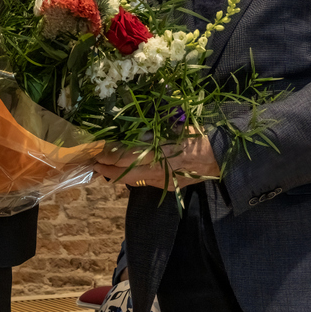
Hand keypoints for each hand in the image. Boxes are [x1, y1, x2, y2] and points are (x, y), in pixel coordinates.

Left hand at [93, 130, 220, 190]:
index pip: (126, 155)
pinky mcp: (165, 185)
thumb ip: (154, 129)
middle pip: (123, 171)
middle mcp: (157, 168)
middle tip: (91, 161)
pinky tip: (121, 173)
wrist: (218, 157)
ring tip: (101, 167)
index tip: (96, 148)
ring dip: (113, 174)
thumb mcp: (176, 126)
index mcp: (160, 151)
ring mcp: (161, 179)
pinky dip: (129, 177)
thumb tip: (133, 128)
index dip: (109, 153)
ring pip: (130, 180)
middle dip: (105, 167)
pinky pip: (141, 182)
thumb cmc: (197, 135)